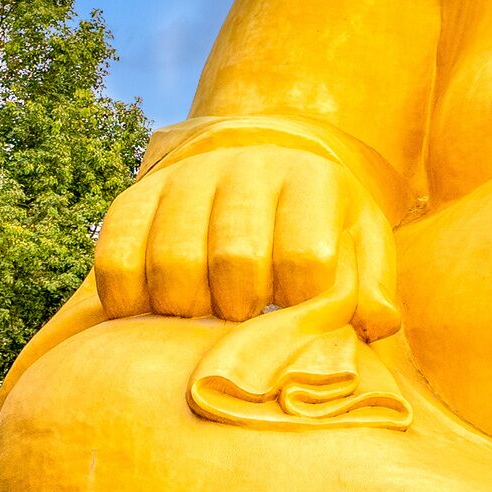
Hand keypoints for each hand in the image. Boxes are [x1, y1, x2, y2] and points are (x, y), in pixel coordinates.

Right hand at [92, 139, 398, 331]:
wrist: (262, 167)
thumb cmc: (319, 225)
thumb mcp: (362, 245)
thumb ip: (374, 285)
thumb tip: (376, 324)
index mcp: (311, 180)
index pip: (305, 257)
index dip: (300, 302)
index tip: (295, 310)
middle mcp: (245, 169)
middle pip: (235, 260)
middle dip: (242, 307)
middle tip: (246, 316)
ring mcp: (185, 181)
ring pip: (172, 264)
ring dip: (188, 309)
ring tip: (206, 314)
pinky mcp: (134, 198)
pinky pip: (115, 259)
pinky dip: (128, 299)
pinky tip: (152, 312)